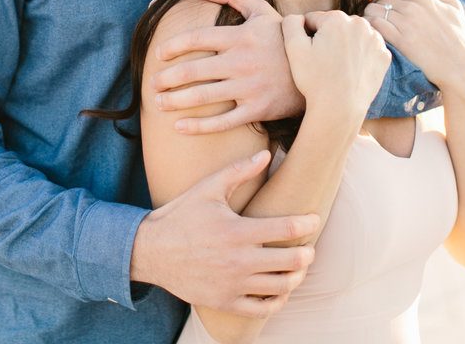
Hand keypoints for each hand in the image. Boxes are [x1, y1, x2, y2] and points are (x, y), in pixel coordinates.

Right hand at [131, 150, 318, 316]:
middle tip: (309, 247)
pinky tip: (280, 289)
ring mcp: (232, 285)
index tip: (314, 219)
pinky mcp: (224, 302)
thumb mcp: (208, 188)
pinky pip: (262, 309)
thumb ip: (239, 171)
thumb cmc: (182, 215)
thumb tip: (267, 155)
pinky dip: (278, 301)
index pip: (287, 229)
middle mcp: (238, 261)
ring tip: (298, 268)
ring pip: (281, 287)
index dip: (307, 223)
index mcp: (237, 231)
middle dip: (307, 254)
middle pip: (292, 262)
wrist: (151, 251)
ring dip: (297, 277)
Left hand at [152, 0, 303, 133]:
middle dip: (167, 77)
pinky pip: (223, 121)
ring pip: (204, 96)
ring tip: (158, 103)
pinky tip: (179, 127)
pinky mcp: (258, 109)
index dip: (173, 46)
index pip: (197, 38)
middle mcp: (242, 60)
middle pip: (194, 69)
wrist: (320, 70)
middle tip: (151, 83)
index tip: (158, 54)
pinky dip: (199, 126)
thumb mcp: (261, 11)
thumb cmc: (284, 39)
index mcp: (240, 36)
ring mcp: (250, 86)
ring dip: (175, 101)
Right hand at [282, 11, 388, 119]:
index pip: (315, 19)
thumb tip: (297, 16)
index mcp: (337, 19)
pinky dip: (360, 56)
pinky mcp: (384, 56)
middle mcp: (360, 24)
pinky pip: (367, 49)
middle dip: (328, 38)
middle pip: (336, 25)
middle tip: (323, 61)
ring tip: (337, 66)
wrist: (340, 108)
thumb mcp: (293, 48)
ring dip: (345, 45)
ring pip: (353, 36)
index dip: (307, 36)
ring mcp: (376, 40)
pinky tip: (351, 69)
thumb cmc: (314, 79)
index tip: (309, 54)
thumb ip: (291, 23)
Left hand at [364, 0, 464, 91]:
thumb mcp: (454, 7)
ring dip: (368, 18)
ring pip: (373, 10)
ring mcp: (406, 21)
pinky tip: (371, 36)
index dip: (387, 6)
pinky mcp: (400, 38)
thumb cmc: (459, 38)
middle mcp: (413, 5)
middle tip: (374, 23)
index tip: (384, 17)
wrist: (460, 66)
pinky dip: (369, 27)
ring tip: (368, 30)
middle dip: (376, 11)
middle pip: (381, 1)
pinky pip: (374, 24)